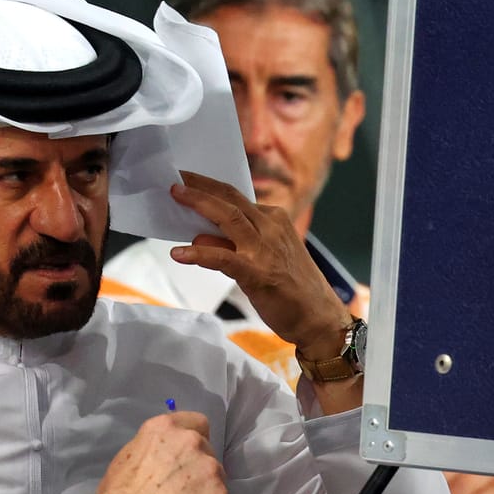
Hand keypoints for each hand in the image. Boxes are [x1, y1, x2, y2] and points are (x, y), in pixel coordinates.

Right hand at [96, 410, 227, 493]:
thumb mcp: (131, 454)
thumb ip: (157, 447)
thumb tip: (168, 456)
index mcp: (167, 428)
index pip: (197, 422)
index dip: (194, 437)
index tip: (188, 453)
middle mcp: (192, 441)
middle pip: (206, 450)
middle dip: (197, 465)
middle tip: (181, 485)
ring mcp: (209, 467)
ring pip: (215, 475)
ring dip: (205, 486)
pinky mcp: (220, 493)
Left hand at [168, 172, 354, 361]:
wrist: (318, 318)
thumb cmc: (292, 290)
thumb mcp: (262, 258)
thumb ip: (231, 246)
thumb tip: (198, 237)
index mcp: (274, 219)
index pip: (237, 197)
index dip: (209, 186)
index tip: (187, 178)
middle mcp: (270, 227)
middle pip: (230, 198)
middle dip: (200, 184)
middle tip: (175, 175)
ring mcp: (264, 248)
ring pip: (227, 216)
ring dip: (198, 203)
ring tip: (174, 195)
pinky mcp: (257, 272)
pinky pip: (222, 257)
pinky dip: (198, 254)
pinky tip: (179, 254)